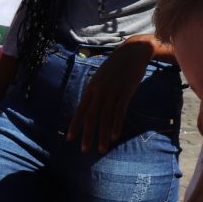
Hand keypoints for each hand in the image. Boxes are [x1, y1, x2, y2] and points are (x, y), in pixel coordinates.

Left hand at [67, 35, 155, 153]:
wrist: (133, 51)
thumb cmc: (116, 66)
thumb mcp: (101, 77)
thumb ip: (96, 91)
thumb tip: (91, 107)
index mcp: (91, 88)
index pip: (81, 110)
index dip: (75, 125)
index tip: (69, 139)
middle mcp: (99, 90)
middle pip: (91, 116)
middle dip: (87, 134)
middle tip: (84, 150)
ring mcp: (112, 91)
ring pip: (105, 117)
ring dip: (103, 134)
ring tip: (102, 149)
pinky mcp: (126, 91)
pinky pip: (120, 111)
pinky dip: (116, 124)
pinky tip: (115, 136)